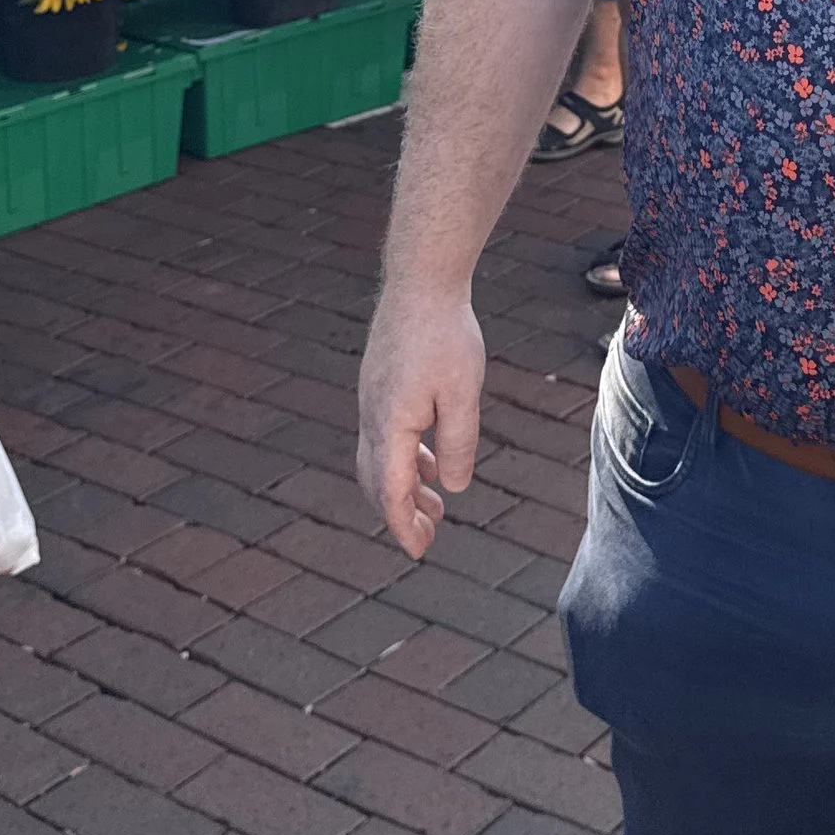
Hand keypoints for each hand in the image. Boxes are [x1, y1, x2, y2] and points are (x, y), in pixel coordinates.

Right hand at [358, 287, 486, 557]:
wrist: (421, 282)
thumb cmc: (446, 335)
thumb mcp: (463, 395)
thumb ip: (458, 444)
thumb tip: (452, 488)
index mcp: (390, 424)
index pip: (391, 490)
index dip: (402, 525)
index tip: (418, 552)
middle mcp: (371, 416)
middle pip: (377, 481)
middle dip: (400, 515)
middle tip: (427, 539)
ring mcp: (371, 400)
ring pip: (379, 460)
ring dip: (404, 489)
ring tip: (436, 510)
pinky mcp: (379, 386)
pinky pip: (385, 437)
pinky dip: (405, 460)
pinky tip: (431, 464)